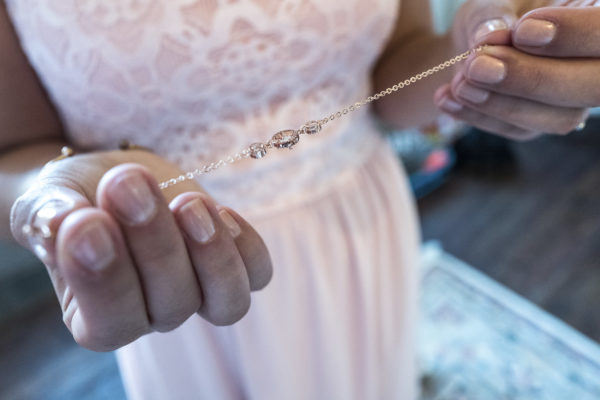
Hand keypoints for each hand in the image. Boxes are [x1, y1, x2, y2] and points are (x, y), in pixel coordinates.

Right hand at [10, 149, 271, 350]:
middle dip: (156, 245)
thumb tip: (59, 224)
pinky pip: (257, 274)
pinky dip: (248, 247)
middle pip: (172, 306)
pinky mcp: (229, 265)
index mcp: (96, 318)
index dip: (106, 278)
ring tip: (188, 202)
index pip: (111, 322)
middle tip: (131, 187)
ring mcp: (197, 293)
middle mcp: (153, 315)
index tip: (89, 221)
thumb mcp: (49, 201)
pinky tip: (222, 210)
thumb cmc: (76, 199)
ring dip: (213, 254)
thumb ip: (48, 216)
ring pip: (226, 303)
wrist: (111, 181)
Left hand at [434, 1, 598, 139]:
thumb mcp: (491, 2)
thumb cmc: (493, 14)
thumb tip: (489, 37)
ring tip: (458, 81)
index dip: (575, 34)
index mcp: (592, 18)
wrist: (473, 43)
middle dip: (532, 78)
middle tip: (477, 65)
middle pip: (592, 86)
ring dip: (501, 103)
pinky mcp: (539, 124)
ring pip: (558, 118)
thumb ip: (494, 16)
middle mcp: (594, 65)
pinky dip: (478, 116)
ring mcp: (571, 100)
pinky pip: (518, 130)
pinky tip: (446, 97)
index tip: (523, 31)